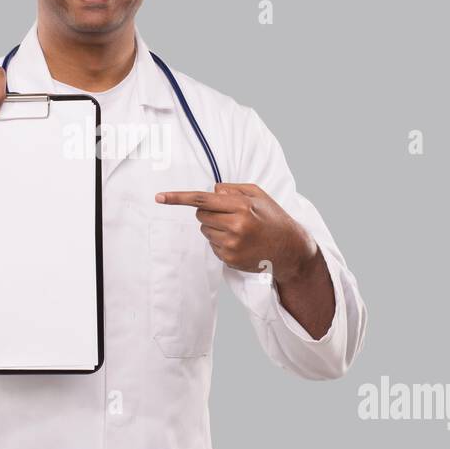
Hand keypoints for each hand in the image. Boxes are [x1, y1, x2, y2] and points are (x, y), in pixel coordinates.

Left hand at [154, 183, 318, 282]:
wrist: (290, 250)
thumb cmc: (273, 218)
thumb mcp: (258, 195)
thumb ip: (233, 189)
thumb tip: (211, 191)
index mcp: (242, 208)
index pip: (203, 200)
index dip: (178, 197)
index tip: (160, 197)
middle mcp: (235, 227)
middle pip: (200, 215)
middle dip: (209, 213)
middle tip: (229, 214)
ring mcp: (231, 246)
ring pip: (205, 231)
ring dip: (215, 228)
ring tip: (239, 230)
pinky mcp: (229, 259)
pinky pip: (212, 245)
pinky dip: (221, 242)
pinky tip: (240, 242)